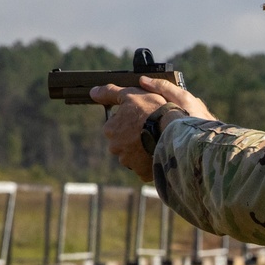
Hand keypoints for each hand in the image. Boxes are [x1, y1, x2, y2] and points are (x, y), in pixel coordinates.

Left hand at [93, 76, 213, 180]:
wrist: (171, 130)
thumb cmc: (151, 110)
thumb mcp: (130, 94)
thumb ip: (110, 93)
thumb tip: (93, 92)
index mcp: (110, 129)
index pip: (116, 125)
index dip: (129, 120)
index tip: (142, 117)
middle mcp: (115, 148)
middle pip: (123, 142)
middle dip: (133, 137)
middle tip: (149, 129)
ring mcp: (129, 161)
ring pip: (133, 156)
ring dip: (142, 150)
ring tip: (156, 140)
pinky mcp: (142, 172)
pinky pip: (144, 169)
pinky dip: (150, 163)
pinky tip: (158, 154)